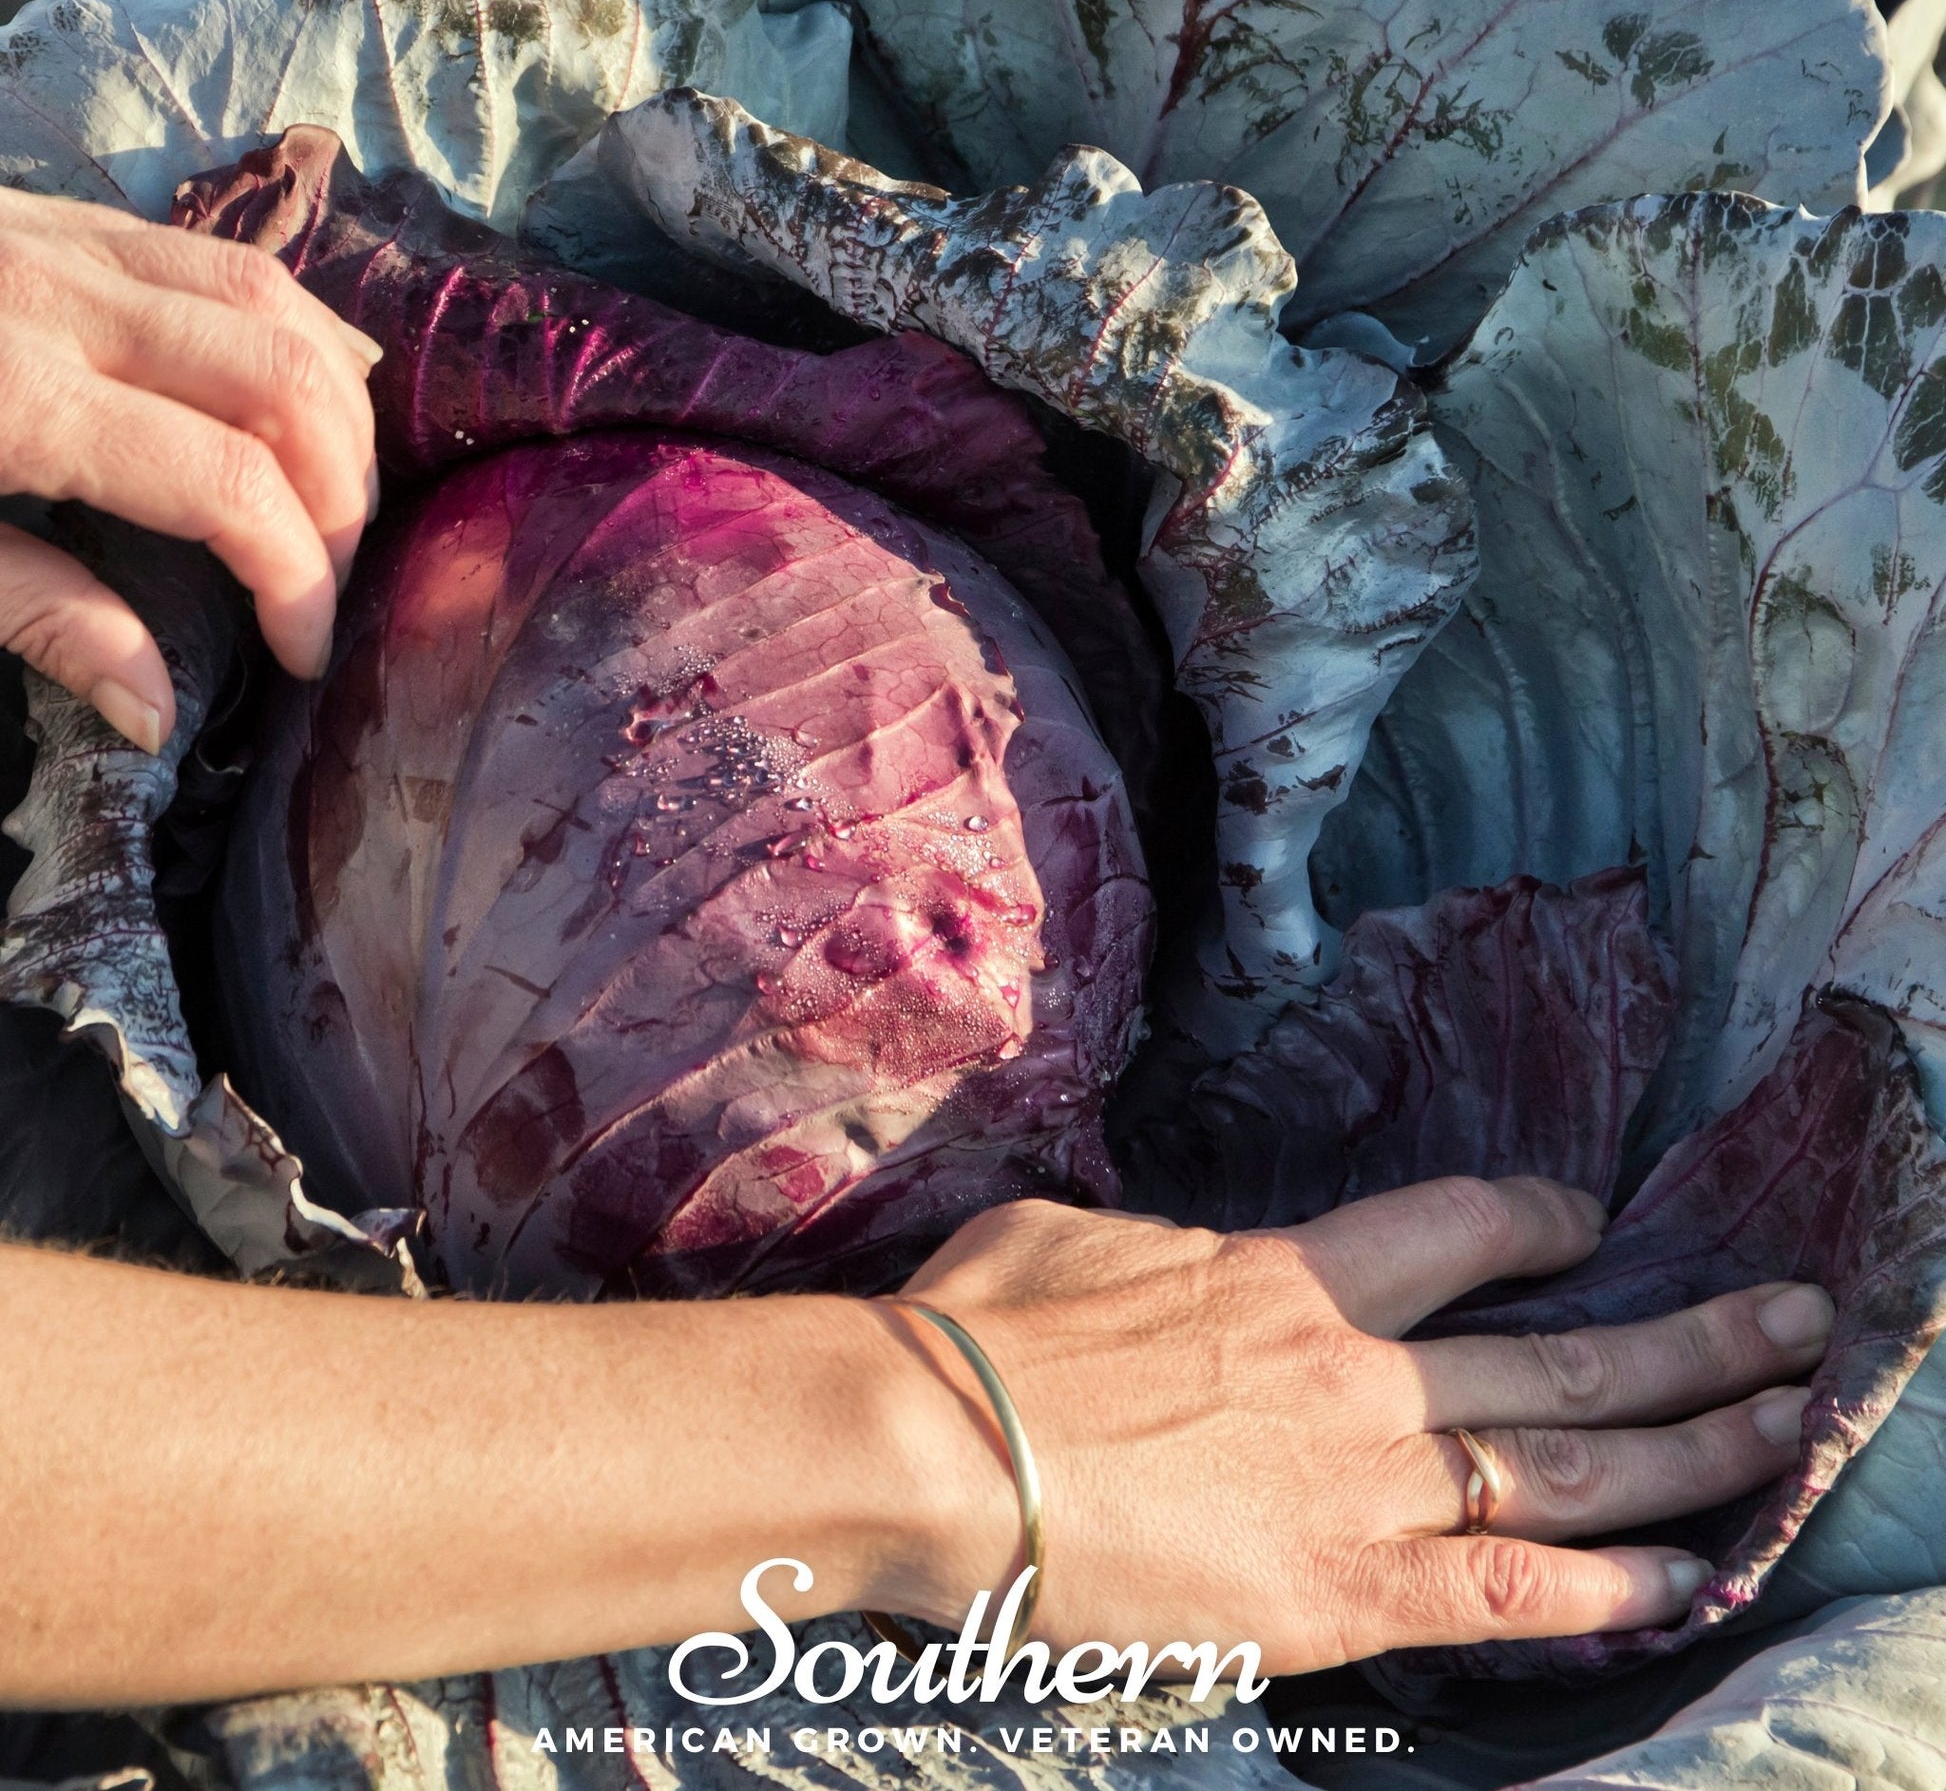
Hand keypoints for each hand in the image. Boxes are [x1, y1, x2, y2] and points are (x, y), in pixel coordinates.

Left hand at [0, 187, 380, 751]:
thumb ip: (36, 618)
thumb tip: (159, 712)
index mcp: (14, 397)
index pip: (230, 485)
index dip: (299, 580)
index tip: (300, 656)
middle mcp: (62, 300)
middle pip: (284, 383)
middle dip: (342, 499)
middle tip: (330, 584)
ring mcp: (64, 239)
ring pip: (275, 303)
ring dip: (337, 411)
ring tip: (339, 500)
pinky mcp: (58, 215)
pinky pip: (224, 257)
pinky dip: (292, 330)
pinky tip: (307, 391)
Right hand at [880, 1178, 1831, 1671]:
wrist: (946, 1447)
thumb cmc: (986, 1330)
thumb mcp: (1072, 1236)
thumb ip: (1153, 1244)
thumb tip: (1165, 1256)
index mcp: (1293, 1275)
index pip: (1461, 1227)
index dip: (1542, 1218)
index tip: (1590, 1221)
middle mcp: (1363, 1371)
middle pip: (1562, 1349)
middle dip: (1691, 1332)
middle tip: (1792, 1312)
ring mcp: (1367, 1483)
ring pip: (1570, 1461)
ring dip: (1695, 1440)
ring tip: (1788, 1416)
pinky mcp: (1348, 1595)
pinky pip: (1514, 1598)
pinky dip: (1611, 1588)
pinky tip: (1692, 1576)